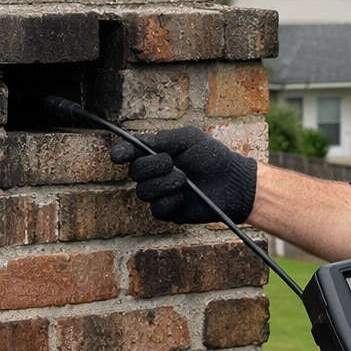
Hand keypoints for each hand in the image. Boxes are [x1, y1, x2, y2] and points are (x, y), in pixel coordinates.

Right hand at [109, 127, 257, 224]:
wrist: (232, 182)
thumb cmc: (213, 157)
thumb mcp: (188, 139)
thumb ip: (161, 139)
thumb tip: (135, 142)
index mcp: (157, 153)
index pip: (130, 152)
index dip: (121, 153)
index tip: (118, 155)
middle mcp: (154, 173)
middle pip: (134, 171)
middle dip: (152, 166)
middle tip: (172, 163)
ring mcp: (160, 193)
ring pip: (143, 191)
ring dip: (164, 183)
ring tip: (184, 180)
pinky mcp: (168, 211)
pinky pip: (156, 208)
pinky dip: (170, 200)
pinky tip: (184, 196)